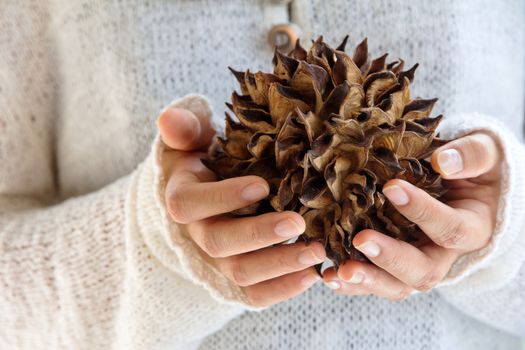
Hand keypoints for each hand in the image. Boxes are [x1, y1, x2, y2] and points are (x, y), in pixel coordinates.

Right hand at [157, 105, 324, 306]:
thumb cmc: (207, 161)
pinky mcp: (237, 276)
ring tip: (316, 251)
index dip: (223, 198)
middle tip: (298, 222)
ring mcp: (216, 261)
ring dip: (279, 265)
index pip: (190, 205)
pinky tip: (312, 275)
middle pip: (219, 244)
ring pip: (241, 273)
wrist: (210, 194)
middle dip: (259, 235)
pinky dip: (282, 289)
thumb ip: (185, 130)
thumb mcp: (192, 140)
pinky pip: (255, 294)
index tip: (261, 186)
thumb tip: (169, 120)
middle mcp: (196, 235)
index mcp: (182, 199)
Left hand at [323, 132, 501, 300]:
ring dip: (367, 280)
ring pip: (397, 286)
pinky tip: (328, 275)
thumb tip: (443, 163)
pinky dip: (352, 283)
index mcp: (472, 228)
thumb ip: (471, 155)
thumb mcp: (484, 154)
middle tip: (361, 240)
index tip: (392, 188)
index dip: (423, 212)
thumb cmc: (472, 167)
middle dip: (390, 259)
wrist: (460, 184)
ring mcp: (417, 263)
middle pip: (423, 272)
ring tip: (337, 272)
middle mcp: (444, 255)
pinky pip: (375, 281)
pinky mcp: (393, 265)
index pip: (450, 229)